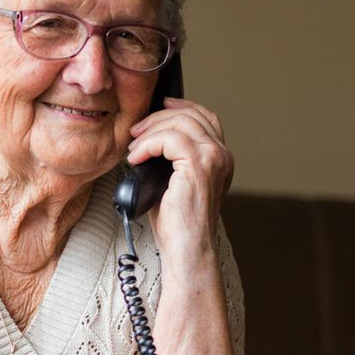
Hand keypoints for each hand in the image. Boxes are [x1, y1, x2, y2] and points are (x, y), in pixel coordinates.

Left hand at [125, 98, 233, 251]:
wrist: (187, 249)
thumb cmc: (177, 225)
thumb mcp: (173, 184)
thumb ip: (170, 160)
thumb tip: (145, 141)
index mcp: (220, 159)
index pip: (205, 118)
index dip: (182, 106)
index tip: (160, 106)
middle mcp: (222, 155)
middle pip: (192, 115)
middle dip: (159, 117)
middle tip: (135, 130)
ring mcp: (213, 158)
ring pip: (180, 122)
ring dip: (150, 130)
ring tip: (133, 147)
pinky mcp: (198, 165)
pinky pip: (170, 138)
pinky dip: (148, 144)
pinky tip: (136, 157)